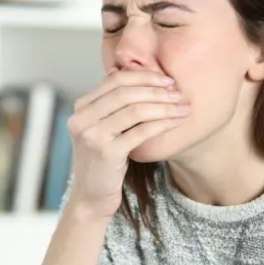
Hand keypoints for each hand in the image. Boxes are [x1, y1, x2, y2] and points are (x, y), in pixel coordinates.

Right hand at [66, 70, 189, 219]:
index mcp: (81, 107)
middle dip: (157, 91)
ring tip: (182, 107)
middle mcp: (82, 118)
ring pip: (135, 110)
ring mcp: (92, 135)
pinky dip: (162, 124)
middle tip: (178, 93)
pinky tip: (176, 122)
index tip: (167, 80)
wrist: (91, 196)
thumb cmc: (102, 160)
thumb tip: (120, 68)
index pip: (115, 80)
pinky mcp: (106, 152)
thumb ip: (109, 101)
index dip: (144, 77)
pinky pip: (141, 131)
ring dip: (164, 107)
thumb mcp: (101, 126)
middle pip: (126, 92)